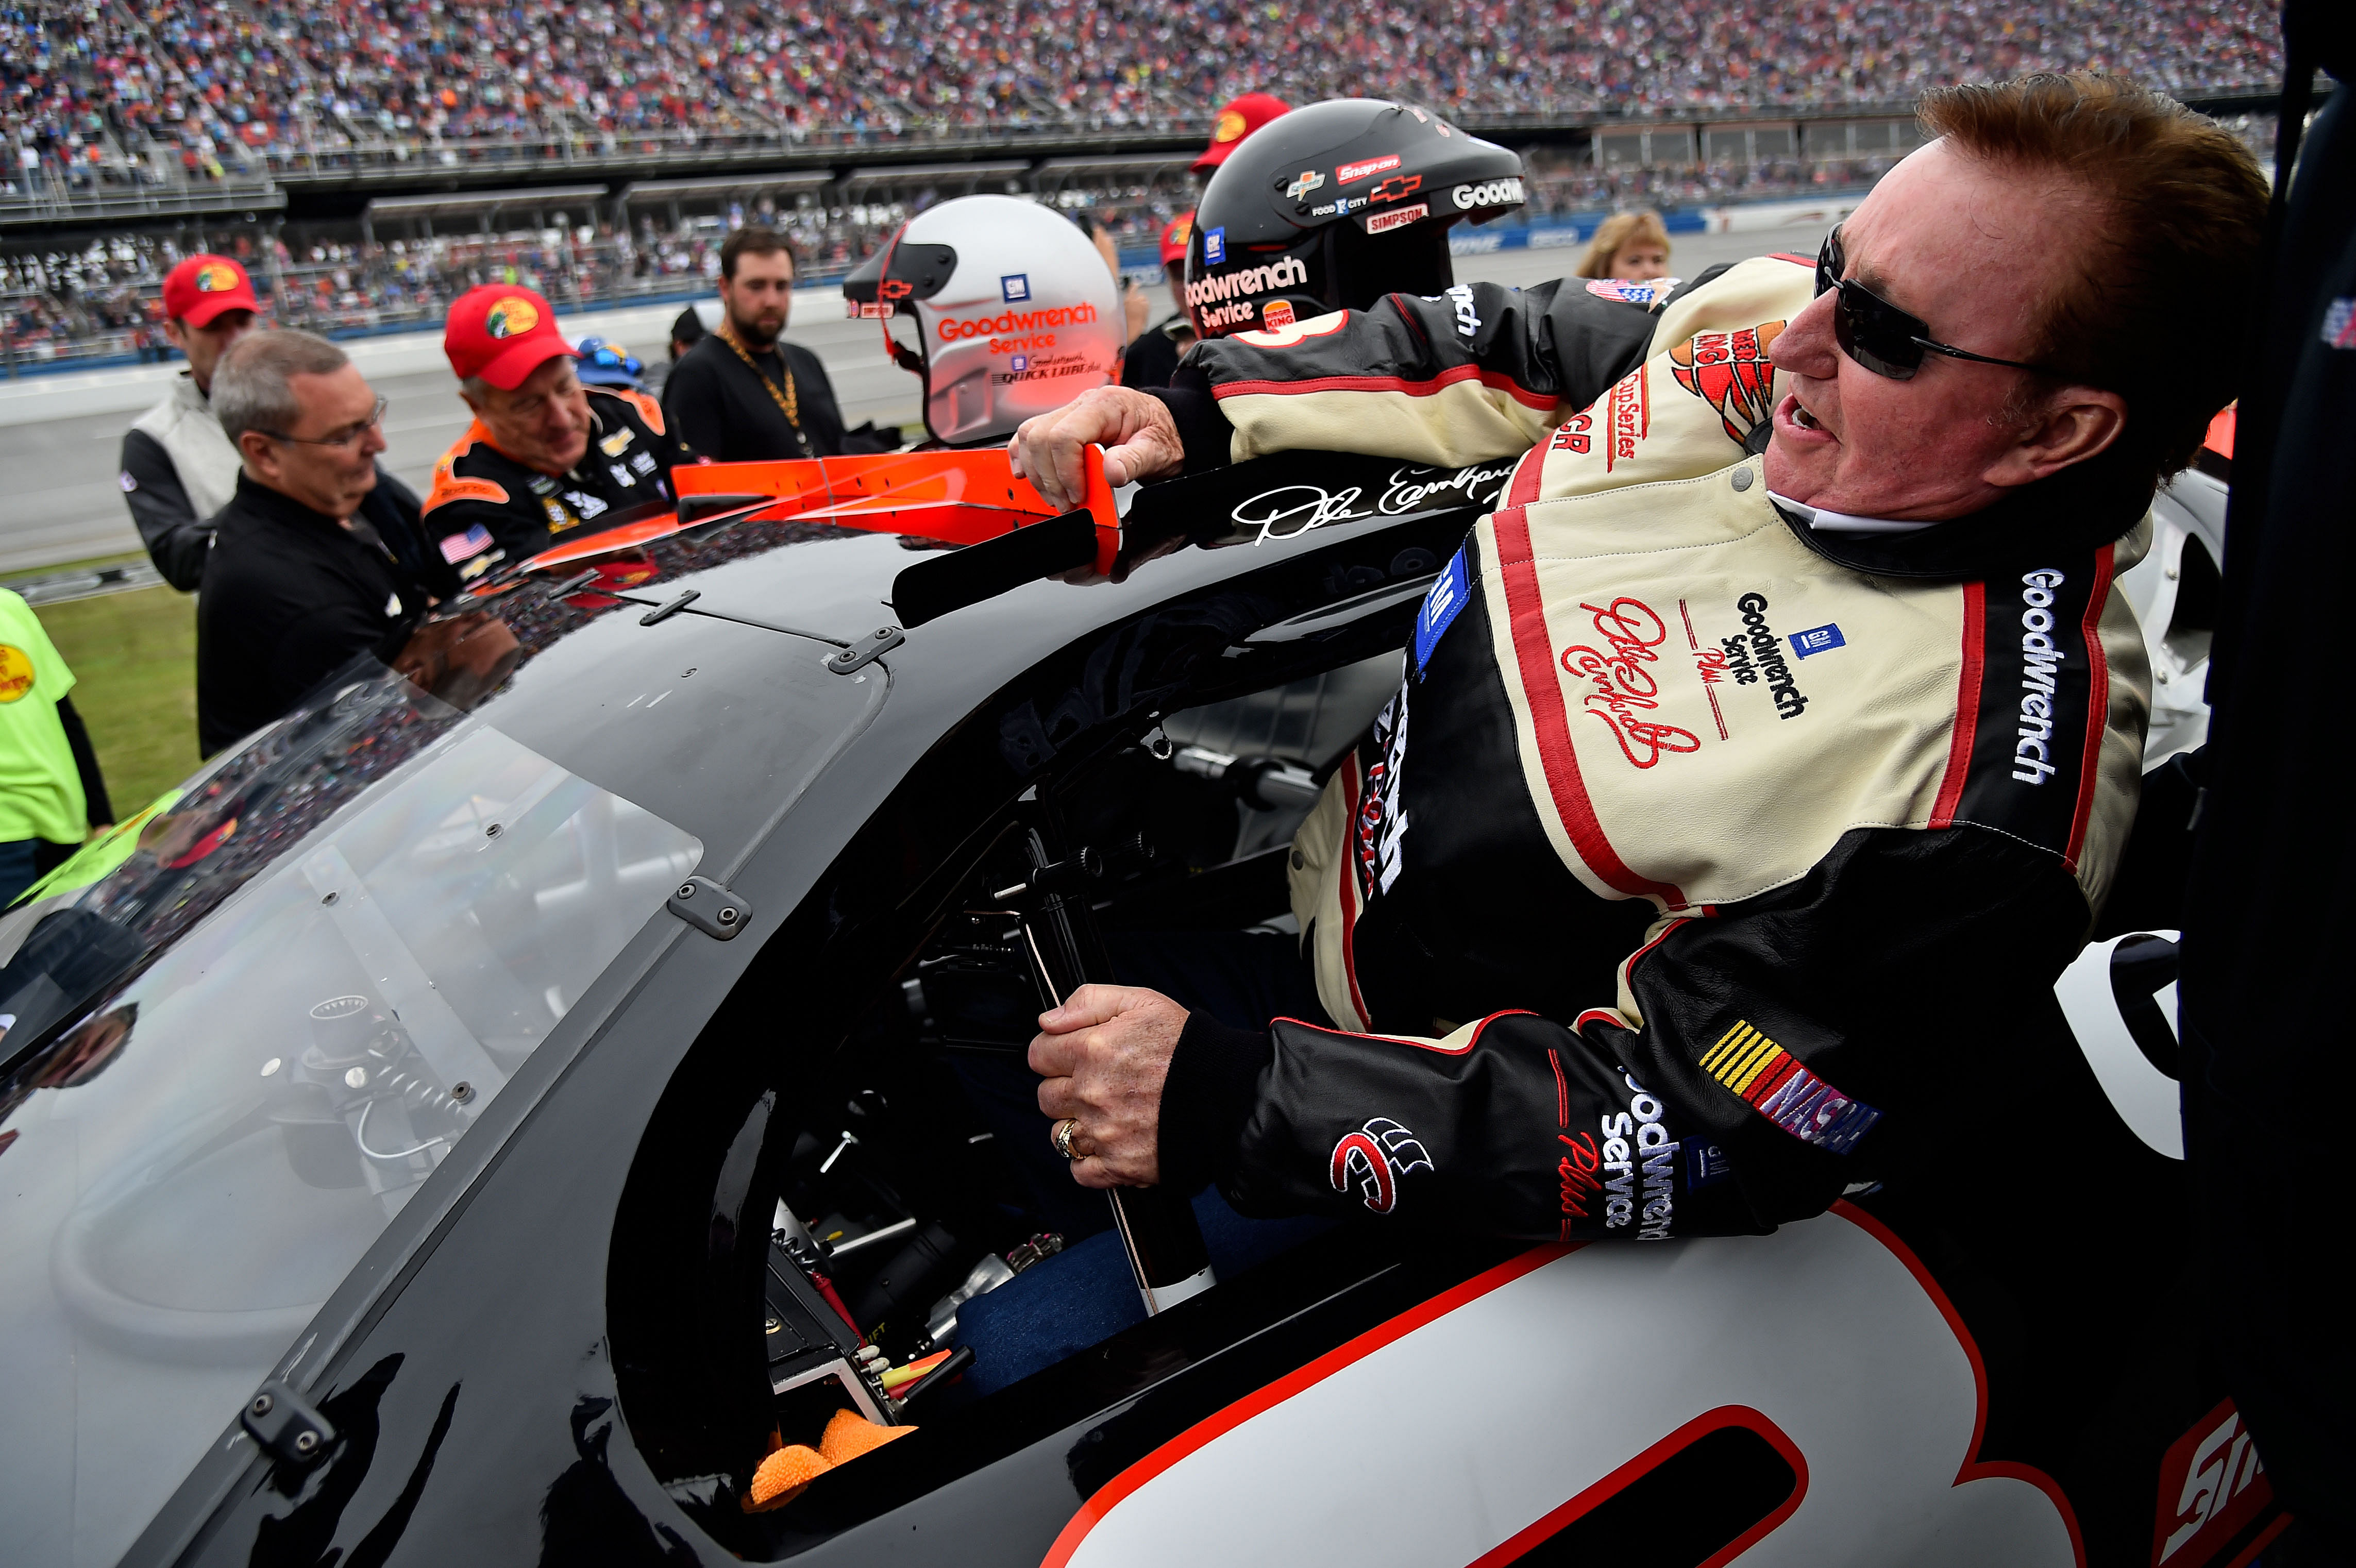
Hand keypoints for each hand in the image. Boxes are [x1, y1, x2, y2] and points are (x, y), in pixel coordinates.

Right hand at [1008, 386, 1184, 513]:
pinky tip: (1028, 476)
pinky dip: (1025, 458)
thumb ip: (1133, 460)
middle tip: (1067, 503)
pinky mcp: (1062, 426)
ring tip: (1057, 497)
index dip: (1066, 471)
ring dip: (1037, 473)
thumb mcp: (1158, 450)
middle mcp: (1083, 404)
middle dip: (1049, 477)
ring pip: (1029, 436)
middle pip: (1040, 436)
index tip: (1078, 495)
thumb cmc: (1163, 435)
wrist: (1169, 428)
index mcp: (1105, 405)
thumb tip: (1110, 472)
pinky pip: (1029, 436)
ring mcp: (1069, 413)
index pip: (1065, 435)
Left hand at [1029, 983, 1188, 1189]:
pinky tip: (1109, 1143)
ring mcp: (1103, 1133)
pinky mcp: (1119, 1165)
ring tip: (1106, 1114)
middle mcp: (1091, 1093)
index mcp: (1092, 1050)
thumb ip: (1089, 1002)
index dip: (1054, 1052)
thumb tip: (1048, 1020)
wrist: (1229, 1095)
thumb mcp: (1142, 1002)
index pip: (1038, 1055)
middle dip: (1065, 1088)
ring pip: (1059, 1134)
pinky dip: (1089, 1161)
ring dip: (1076, 1125)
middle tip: (1096, 1083)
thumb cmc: (1188, 1048)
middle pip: (1046, 1096)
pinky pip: (1080, 1171)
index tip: (1070, 1055)